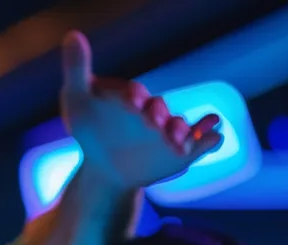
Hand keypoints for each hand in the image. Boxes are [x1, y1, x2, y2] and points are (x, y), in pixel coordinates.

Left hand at [59, 31, 223, 190]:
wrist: (104, 166)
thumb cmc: (89, 128)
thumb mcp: (76, 100)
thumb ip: (76, 68)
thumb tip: (73, 34)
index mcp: (131, 98)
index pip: (133, 93)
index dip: (132, 97)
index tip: (129, 101)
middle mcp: (155, 112)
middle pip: (159, 111)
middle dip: (157, 116)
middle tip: (152, 122)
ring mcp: (170, 131)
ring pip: (181, 129)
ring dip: (182, 132)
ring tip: (177, 141)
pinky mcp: (183, 151)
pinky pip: (201, 143)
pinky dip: (208, 139)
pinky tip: (214, 136)